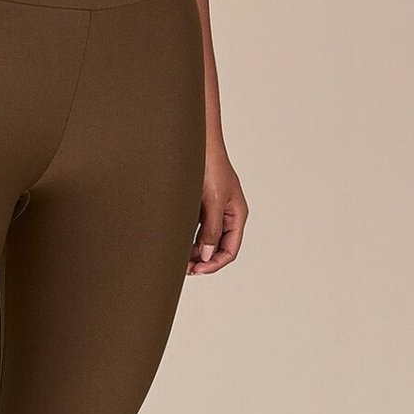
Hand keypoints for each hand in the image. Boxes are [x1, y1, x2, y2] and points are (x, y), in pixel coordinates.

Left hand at [187, 141, 246, 274]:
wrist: (198, 142)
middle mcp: (227, 215)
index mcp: (236, 215)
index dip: (214, 264)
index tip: (196, 270)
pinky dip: (188, 238)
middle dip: (202, 260)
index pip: (230, 250)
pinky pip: (197, 229)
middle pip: (218, 248)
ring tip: (178, 259)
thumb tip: (208, 255)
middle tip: (183, 268)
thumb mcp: (213, 201)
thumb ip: (212, 229)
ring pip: (206, 240)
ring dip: (193, 251)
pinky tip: (176, 242)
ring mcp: (213, 210)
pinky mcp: (200, 204)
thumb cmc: (210, 166)